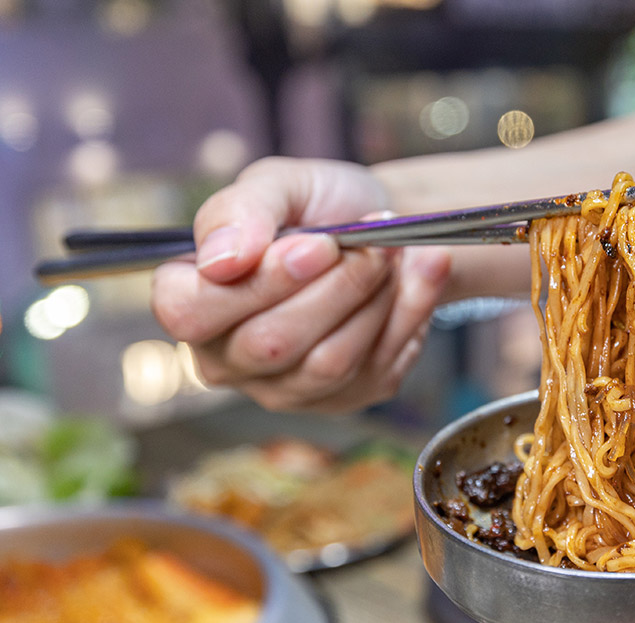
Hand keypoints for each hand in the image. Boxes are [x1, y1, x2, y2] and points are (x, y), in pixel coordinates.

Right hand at [151, 157, 449, 411]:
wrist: (379, 228)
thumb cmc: (315, 206)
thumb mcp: (277, 184)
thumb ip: (239, 210)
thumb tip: (222, 259)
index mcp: (188, 301)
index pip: (193, 313)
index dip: (261, 281)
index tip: (320, 244)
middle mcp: (226, 358)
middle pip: (273, 343)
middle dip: (336, 286)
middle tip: (375, 242)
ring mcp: (284, 389)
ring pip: (329, 362)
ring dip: (374, 300)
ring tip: (393, 254)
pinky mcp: (341, 399)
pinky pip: (378, 369)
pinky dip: (409, 315)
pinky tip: (421, 275)